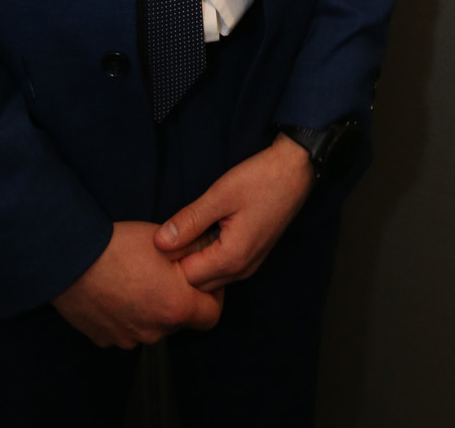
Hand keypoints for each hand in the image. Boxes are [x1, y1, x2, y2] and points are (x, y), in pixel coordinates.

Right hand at [53, 220, 223, 348]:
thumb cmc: (120, 247)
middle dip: (179, 299)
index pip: (211, 316)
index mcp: (176, 308)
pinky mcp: (105, 339)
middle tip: (166, 272)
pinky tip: (116, 290)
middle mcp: (155, 331)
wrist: (71, 260)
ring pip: (152, 325)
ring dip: (151, 307)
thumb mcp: (166, 241)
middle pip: (180, 320)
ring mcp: (128, 338)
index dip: (213, 296)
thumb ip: (195, 250)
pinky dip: (126, 314)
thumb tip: (211, 250)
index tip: (201, 279)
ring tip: (137, 278)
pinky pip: (125, 328)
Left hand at [153, 135, 313, 291]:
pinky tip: (205, 231)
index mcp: (231, 259)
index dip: (170, 259)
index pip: (186, 277)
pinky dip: (209, 256)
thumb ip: (189, 221)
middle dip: (181, 264)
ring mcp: (249, 265)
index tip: (163, 237)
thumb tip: (158, 243)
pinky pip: (222, 268)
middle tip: (173, 233)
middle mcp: (241, 270)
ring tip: (188, 230)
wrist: (295, 170)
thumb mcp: (219, 195)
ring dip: (196, 259)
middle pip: (198, 283)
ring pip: (210, 277)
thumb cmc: (259, 179)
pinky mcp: (252, 256)